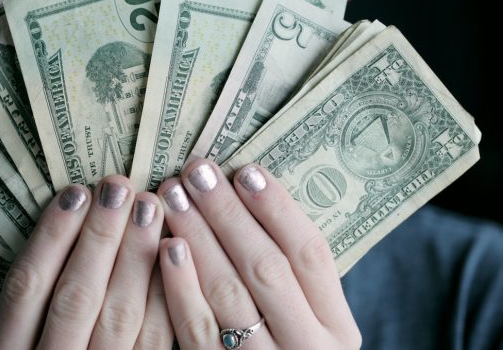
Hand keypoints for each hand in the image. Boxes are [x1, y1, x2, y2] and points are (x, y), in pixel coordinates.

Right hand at [0, 175, 172, 349]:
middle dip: (100, 237)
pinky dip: (163, 296)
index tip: (76, 192)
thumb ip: (36, 295)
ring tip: (149, 207)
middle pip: (75, 296)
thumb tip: (73, 212)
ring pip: (118, 317)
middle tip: (120, 186)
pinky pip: (154, 341)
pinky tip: (172, 254)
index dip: (51, 236)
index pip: (26, 288)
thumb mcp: (18, 339)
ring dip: (135, 258)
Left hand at [157, 160, 361, 349]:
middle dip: (228, 214)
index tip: (246, 170)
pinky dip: (180, 285)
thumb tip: (246, 190)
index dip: (278, 209)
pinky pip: (196, 329)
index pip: (311, 255)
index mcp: (336, 324)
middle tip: (198, 172)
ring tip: (174, 196)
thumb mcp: (307, 314)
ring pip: (228, 293)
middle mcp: (307, 346)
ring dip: (198, 237)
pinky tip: (167, 247)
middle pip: (266, 268)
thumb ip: (288, 269)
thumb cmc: (285, 340)